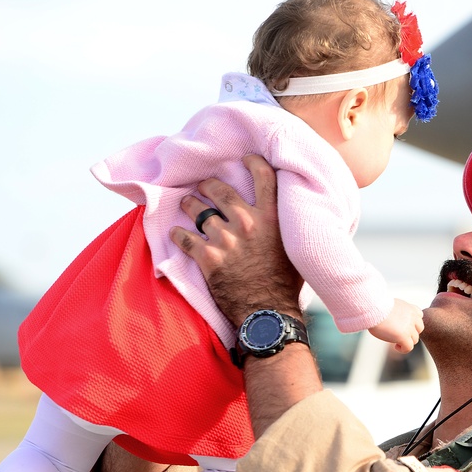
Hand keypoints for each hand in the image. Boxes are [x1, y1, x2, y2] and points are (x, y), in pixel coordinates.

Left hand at [170, 155, 302, 325]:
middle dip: (208, 185)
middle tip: (203, 185)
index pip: (263, 176)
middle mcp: (248, 222)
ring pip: (198, 211)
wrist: (268, 313)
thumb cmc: (286, 284)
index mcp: (273, 218)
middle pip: (220, 190)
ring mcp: (226, 239)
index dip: (252, 162)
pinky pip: (184, 238)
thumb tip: (295, 217)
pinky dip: (177, 234)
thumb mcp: (296, 248)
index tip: (245, 158)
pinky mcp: (208, 257)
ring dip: (190, 206)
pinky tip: (174, 232)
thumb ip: (288, 227)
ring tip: (186, 205)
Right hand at [369, 298, 424, 353]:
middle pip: (419, 329)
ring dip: (406, 342)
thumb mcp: (391, 305)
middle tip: (399, 334)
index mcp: (410, 308)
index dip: (413, 323)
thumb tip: (394, 319)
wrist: (373, 308)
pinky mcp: (404, 336)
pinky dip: (403, 349)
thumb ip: (398, 312)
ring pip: (414, 339)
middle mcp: (412, 317)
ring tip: (395, 341)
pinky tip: (396, 346)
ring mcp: (409, 327)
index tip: (403, 325)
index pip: (419, 316)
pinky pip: (409, 347)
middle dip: (411, 333)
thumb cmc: (376, 306)